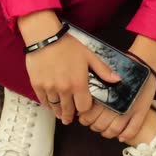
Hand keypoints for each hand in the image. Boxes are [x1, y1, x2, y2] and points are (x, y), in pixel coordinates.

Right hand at [19, 10, 120, 124]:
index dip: (84, 109)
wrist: (45, 37)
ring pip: (55, 108)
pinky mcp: (38, 86)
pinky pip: (44, 101)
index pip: (84, 107)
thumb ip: (103, 70)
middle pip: (68, 111)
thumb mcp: (89, 56)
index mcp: (78, 84)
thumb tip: (117, 80)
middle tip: (69, 118)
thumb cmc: (67, 45)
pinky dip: (48, 105)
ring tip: (61, 114)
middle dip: (70, 115)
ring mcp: (50, 89)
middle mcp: (64, 89)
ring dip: (59, 112)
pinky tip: (51, 105)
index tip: (82, 108)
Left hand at [78, 68, 155, 141]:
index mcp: (103, 96)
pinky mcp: (141, 112)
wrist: (142, 63)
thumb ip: (92, 90)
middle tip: (94, 124)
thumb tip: (82, 103)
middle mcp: (115, 105)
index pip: (88, 116)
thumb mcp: (101, 76)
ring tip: (106, 130)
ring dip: (108, 133)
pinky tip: (121, 137)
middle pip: (99, 125)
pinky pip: (132, 130)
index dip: (85, 120)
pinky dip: (125, 136)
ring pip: (114, 130)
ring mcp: (129, 110)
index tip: (84, 118)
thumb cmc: (120, 68)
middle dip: (95, 127)